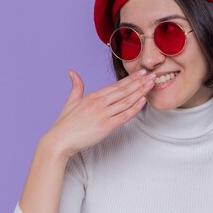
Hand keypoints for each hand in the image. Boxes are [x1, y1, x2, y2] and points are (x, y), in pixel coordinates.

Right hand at [38, 69, 156, 158]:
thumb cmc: (65, 123)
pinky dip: (134, 108)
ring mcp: (103, 114)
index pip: (116, 85)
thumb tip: (72, 72)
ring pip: (126, 101)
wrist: (60, 140)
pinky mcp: (106, 126)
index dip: (130, 78)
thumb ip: (76, 86)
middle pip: (124, 90)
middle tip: (153, 75)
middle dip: (140, 82)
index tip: (141, 73)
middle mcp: (99, 103)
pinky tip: (143, 101)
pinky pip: (124, 116)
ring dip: (140, 92)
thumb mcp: (70, 101)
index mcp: (92, 96)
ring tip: (152, 85)